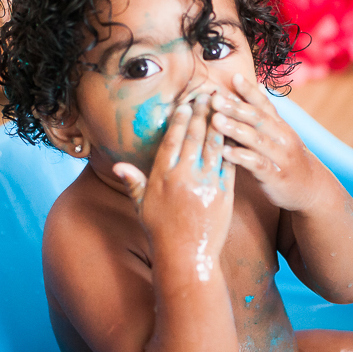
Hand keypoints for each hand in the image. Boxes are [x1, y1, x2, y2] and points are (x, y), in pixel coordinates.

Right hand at [113, 95, 235, 261]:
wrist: (187, 256)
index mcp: (163, 176)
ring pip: (214, 145)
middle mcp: (184, 177)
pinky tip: (235, 132)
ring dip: (218, 123)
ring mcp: (206, 184)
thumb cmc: (161, 232)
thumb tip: (117, 165)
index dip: (180, 119)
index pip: (172, 140)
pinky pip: (229, 163)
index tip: (185, 103)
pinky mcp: (224, 193)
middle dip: (201, 113)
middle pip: (194, 137)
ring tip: (222, 106)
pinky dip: (231, 146)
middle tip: (206, 94)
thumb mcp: (142, 206)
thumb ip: (133, 182)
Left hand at [210, 74, 320, 211]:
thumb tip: (252, 88)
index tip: (233, 77)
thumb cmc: (285, 158)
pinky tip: (225, 152)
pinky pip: (258, 164)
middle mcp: (282, 137)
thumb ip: (262, 116)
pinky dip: (241, 157)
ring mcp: (280, 156)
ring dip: (236, 129)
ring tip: (216, 121)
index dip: (249, 91)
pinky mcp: (276, 176)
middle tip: (215, 98)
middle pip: (258, 118)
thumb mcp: (278, 135)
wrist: (311, 189)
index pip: (264, 104)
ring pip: (257, 139)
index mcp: (279, 125)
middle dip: (236, 107)